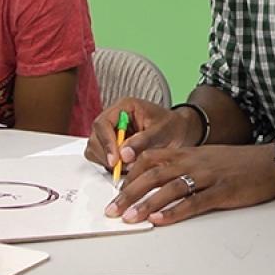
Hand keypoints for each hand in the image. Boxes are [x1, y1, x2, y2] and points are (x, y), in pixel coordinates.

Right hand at [84, 98, 201, 169]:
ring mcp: (110, 133)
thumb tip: (124, 155)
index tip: (115, 160)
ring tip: (129, 165)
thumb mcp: (161, 131)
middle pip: (95, 137)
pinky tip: (127, 166)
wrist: (179, 133)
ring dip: (108, 161)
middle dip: (106, 155)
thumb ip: (143, 141)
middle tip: (122, 167)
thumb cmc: (171, 126)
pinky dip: (111, 166)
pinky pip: (101, 158)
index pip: (103, 123)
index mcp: (124, 107)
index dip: (106, 142)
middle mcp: (114, 119)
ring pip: (95, 149)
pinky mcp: (112, 147)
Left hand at [104, 143, 274, 225]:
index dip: (130, 173)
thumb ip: (184, 165)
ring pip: (169, 189)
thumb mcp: (207, 157)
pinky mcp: (221, 192)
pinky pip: (194, 202)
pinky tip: (160, 218)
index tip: (114, 188)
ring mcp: (207, 176)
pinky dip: (174, 211)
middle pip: (153, 175)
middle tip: (113, 208)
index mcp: (188, 153)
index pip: (151, 159)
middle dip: (129, 192)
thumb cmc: (238, 162)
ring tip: (130, 217)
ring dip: (146, 203)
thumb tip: (159, 178)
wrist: (270, 161)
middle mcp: (194, 162)